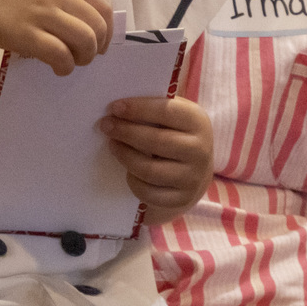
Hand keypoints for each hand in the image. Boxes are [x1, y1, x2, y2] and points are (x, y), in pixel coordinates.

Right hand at [0, 0, 111, 75]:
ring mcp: (44, 13)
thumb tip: (81, 21)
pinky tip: (58, 69)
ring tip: (71, 63)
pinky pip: (61, 55)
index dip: (108, 29)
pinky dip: (65, 66)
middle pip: (98, 26)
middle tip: (85, 56)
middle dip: (97, 47)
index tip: (101, 42)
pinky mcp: (28, 34)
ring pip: (85, 41)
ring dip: (84, 58)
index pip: (103, 5)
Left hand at [100, 96, 212, 224]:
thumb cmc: (176, 135)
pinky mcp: (181, 199)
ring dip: (125, 156)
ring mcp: (192, 177)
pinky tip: (127, 170)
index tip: (114, 107)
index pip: (167, 111)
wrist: (195, 171)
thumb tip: (120, 106)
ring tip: (113, 145)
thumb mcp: (174, 117)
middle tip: (106, 125)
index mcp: (198, 122)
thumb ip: (154, 108)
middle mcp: (200, 150)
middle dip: (126, 132)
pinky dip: (133, 181)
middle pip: (156, 141)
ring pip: (149, 169)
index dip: (138, 109)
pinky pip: (148, 192)